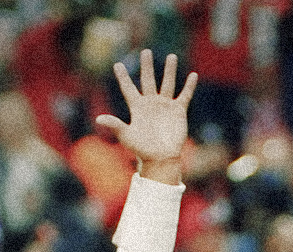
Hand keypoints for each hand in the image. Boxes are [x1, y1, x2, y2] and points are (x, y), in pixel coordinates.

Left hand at [95, 51, 198, 183]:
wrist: (160, 158)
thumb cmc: (141, 149)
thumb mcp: (126, 136)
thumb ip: (114, 125)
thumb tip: (99, 118)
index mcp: (137, 107)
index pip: (128, 88)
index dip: (123, 77)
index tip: (117, 64)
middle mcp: (150, 103)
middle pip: (148, 80)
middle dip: (147, 66)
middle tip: (146, 51)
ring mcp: (165, 106)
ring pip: (167, 84)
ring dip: (169, 70)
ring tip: (171, 56)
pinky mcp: (178, 111)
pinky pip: (184, 96)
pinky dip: (189, 86)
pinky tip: (193, 75)